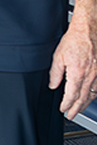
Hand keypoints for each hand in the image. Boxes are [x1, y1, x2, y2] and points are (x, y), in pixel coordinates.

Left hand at [50, 0, 96, 118]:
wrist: (89, 29)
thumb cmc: (74, 40)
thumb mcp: (58, 55)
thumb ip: (55, 73)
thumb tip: (53, 85)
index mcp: (77, 73)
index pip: (71, 95)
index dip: (67, 104)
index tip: (63, 109)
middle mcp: (90, 76)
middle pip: (83, 98)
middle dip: (76, 108)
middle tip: (71, 115)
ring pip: (93, 94)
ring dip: (85, 104)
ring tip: (79, 109)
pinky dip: (94, 95)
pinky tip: (90, 97)